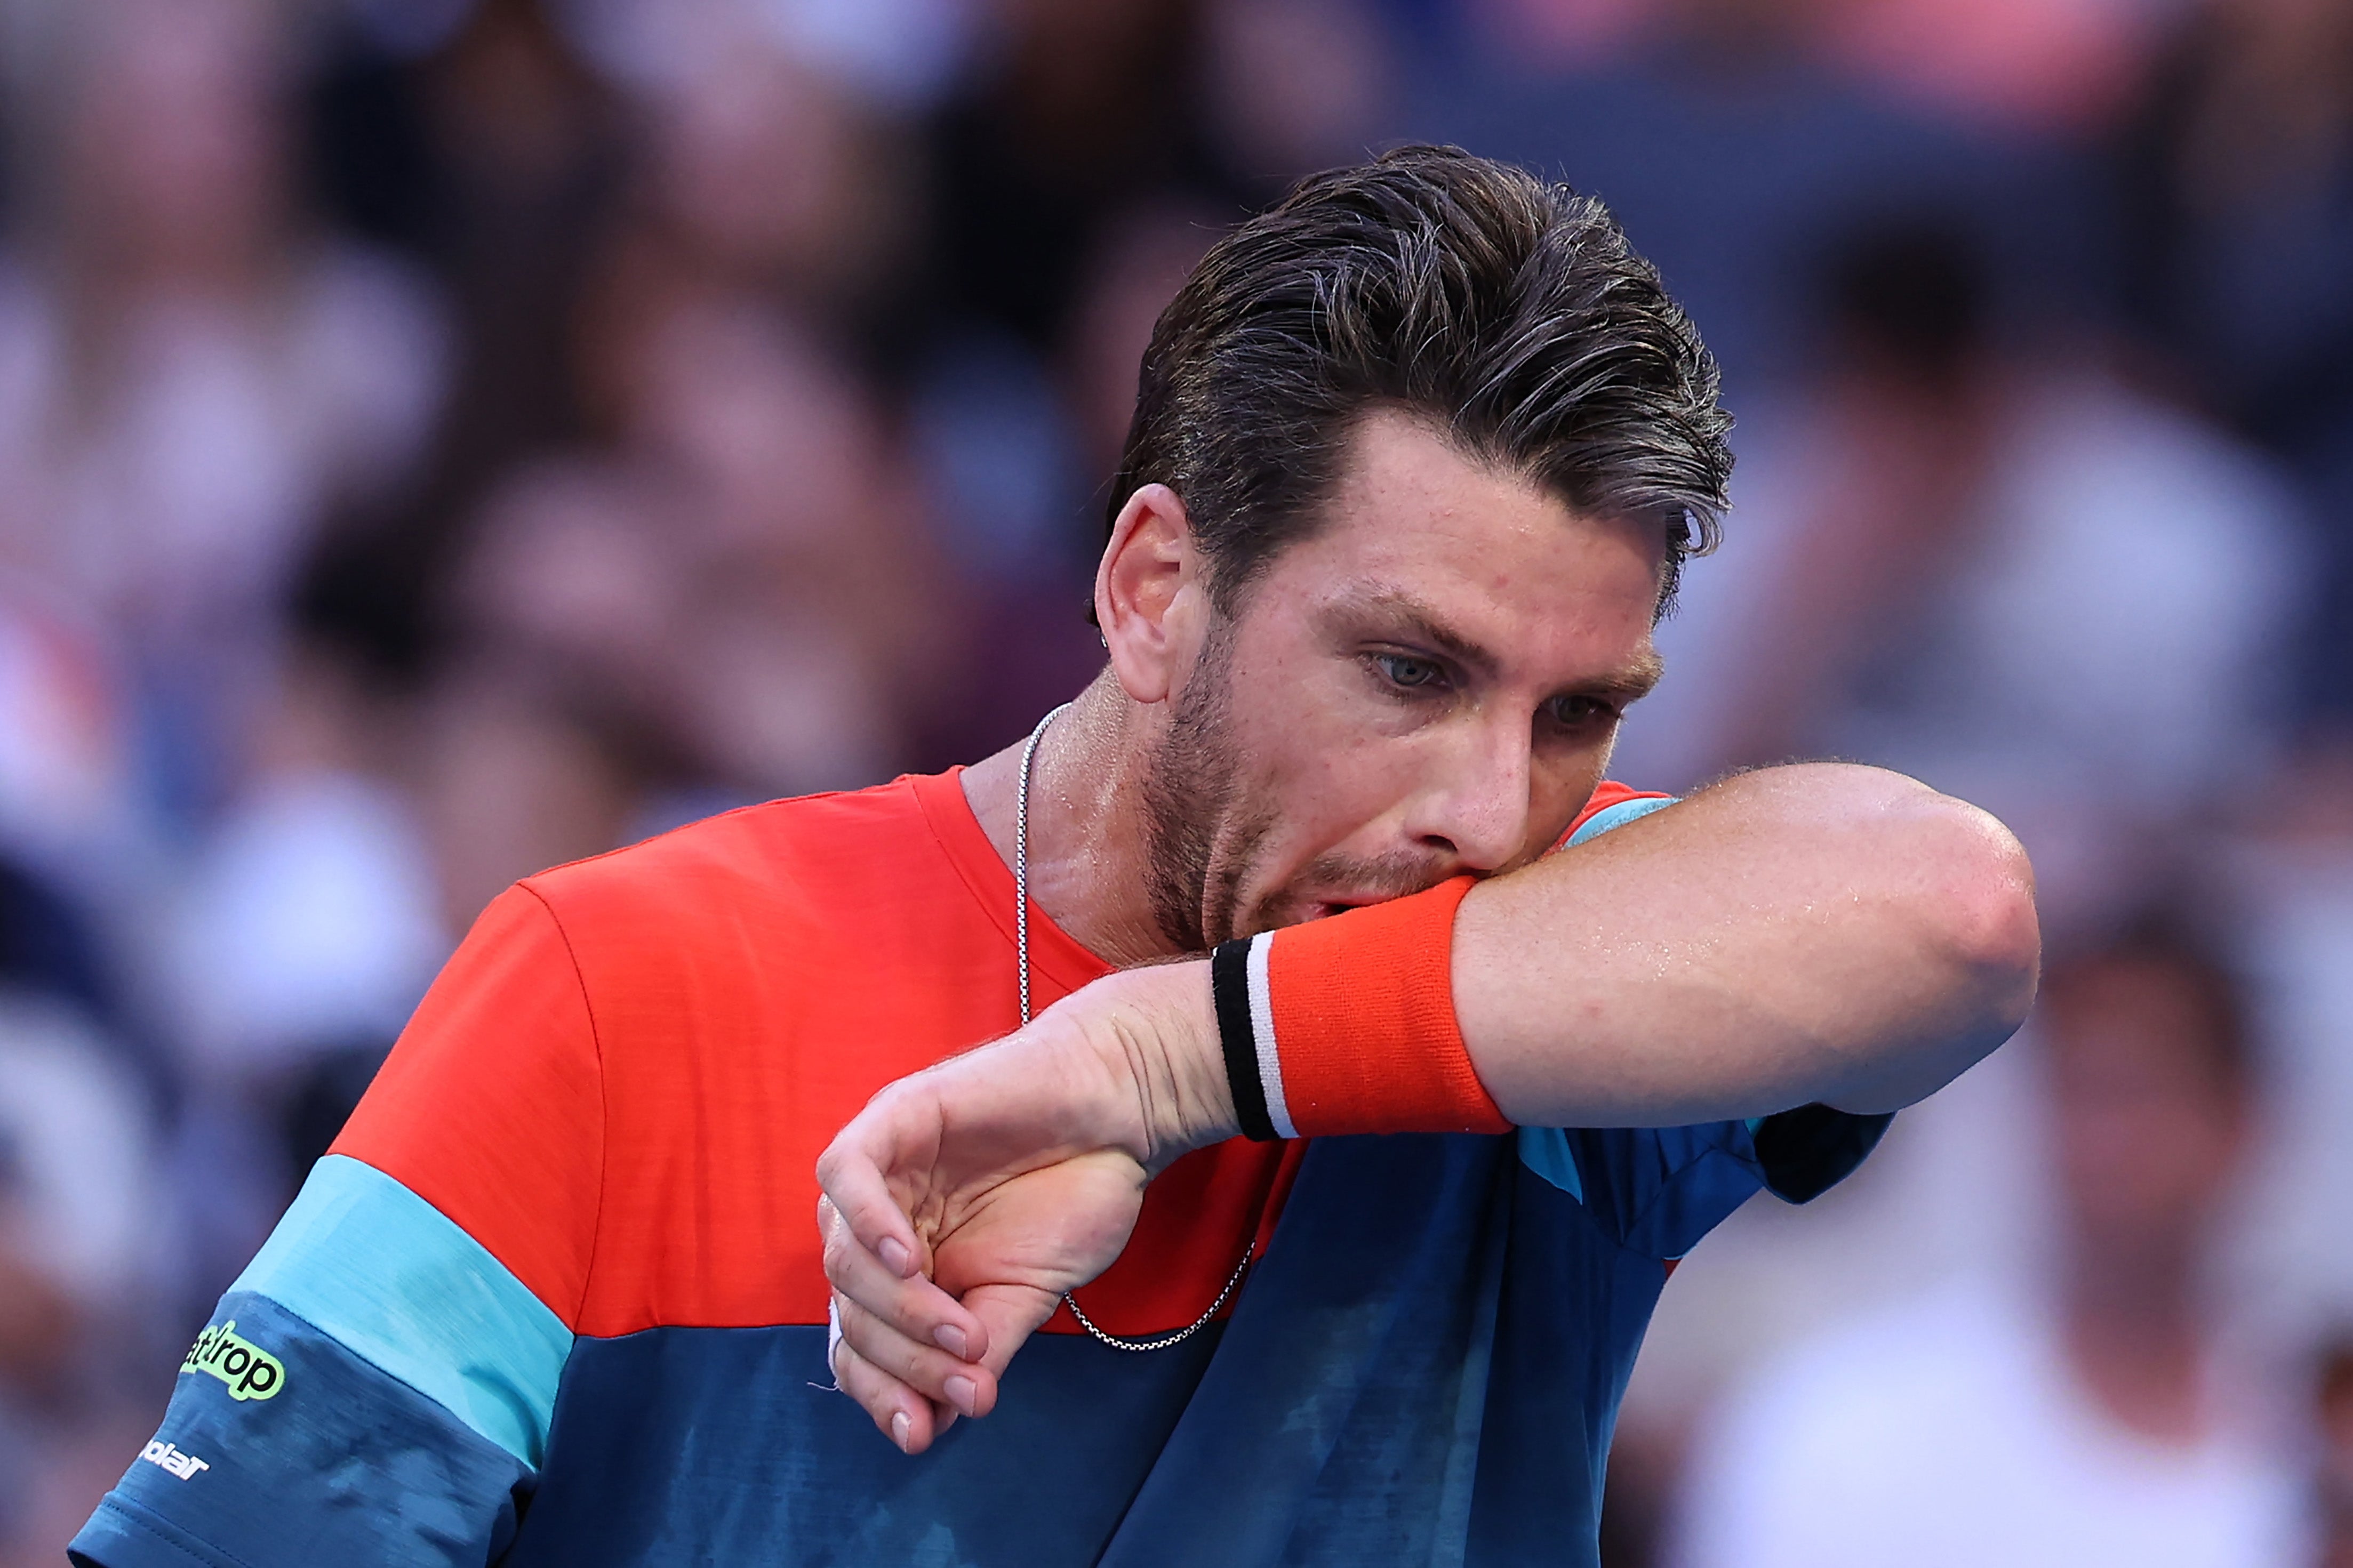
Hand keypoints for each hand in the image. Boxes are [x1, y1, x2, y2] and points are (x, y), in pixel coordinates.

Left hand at [814, 960, 1231, 1452]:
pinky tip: (908, 1259)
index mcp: (905, 1272)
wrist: (1121, 1115)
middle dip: (905, 1360)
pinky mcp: (891, 1119)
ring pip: (842, 1256)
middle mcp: (880, 1226)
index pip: (859, 1345)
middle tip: (969, 1377)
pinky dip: (867, 1221)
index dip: (880, 1394)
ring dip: (900, 1308)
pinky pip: (845, 1173)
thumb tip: (946, 1420)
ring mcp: (881, 1174)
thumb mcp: (1027, 1296)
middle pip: (850, 1311)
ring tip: (966, 1328)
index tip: (921, 1435)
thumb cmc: (1077, 1194)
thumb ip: (980, 1351)